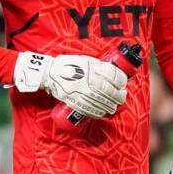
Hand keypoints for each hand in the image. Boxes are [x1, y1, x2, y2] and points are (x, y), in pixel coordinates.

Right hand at [12, 52, 127, 117]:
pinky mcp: (74, 100)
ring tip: (113, 107)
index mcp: (92, 68)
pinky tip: (102, 113)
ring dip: (110, 106)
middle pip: (109, 91)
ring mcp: (81, 92)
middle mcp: (88, 80)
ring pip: (101, 102)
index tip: (123, 84)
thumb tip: (112, 74)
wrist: (49, 73)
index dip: (121, 81)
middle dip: (118, 96)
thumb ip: (98, 67)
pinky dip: (97, 112)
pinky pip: (88, 109)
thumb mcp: (86, 60)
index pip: (113, 75)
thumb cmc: (69, 65)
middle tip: (121, 97)